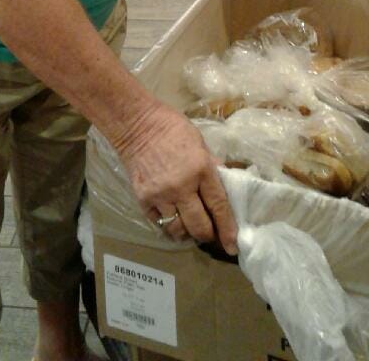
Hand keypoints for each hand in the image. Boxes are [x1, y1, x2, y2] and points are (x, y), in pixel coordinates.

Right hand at [113, 102, 237, 254]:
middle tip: (210, 234)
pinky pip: (159, 223)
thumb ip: (211, 166)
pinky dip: (167, 224)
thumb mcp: (200, 142)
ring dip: (186, 232)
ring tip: (189, 227)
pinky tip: (171, 217)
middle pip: (199, 226)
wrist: (136, 124)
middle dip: (207, 235)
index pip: (219, 206)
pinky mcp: (143, 199)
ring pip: (178, 229)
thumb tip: (224, 185)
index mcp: (201, 169)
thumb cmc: (172, 128)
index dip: (227, 229)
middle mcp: (182, 186)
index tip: (232, 245)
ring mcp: (161, 195)